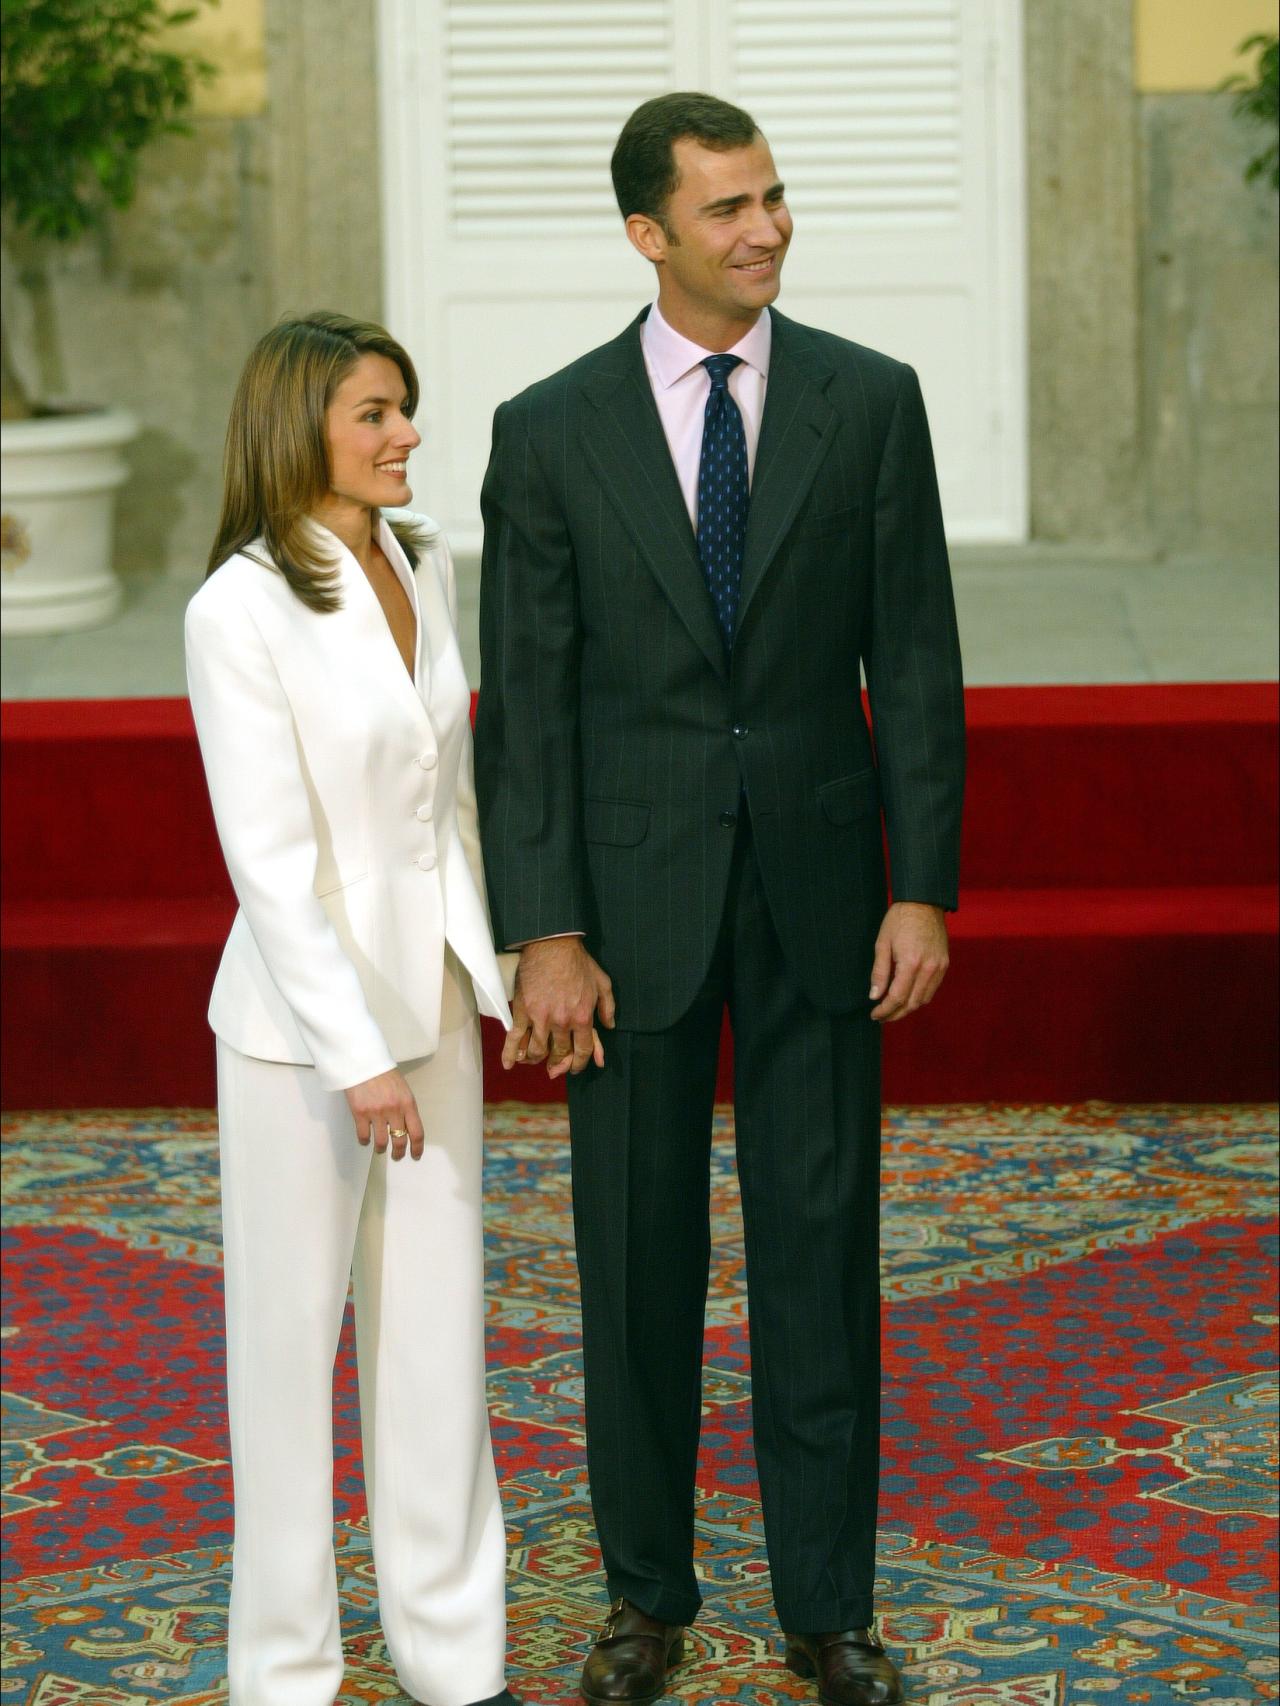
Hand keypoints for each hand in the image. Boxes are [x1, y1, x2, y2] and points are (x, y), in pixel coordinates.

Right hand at [344, 1070, 423, 1160]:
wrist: (363, 1062)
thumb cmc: (383, 1074)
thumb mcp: (402, 1089)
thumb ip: (405, 1108)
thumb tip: (405, 1128)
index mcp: (408, 1103)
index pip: (417, 1132)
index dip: (417, 1147)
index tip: (416, 1155)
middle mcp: (394, 1110)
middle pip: (400, 1141)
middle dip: (399, 1153)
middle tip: (397, 1156)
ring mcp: (376, 1113)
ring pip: (381, 1142)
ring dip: (381, 1149)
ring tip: (380, 1149)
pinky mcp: (360, 1113)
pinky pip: (363, 1136)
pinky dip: (365, 1141)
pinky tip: (366, 1140)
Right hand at [503, 937, 616, 1078]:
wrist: (551, 945)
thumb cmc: (578, 962)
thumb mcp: (602, 983)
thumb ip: (608, 1007)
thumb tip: (609, 1026)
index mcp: (582, 1017)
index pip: (582, 1051)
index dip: (579, 1063)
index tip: (576, 1067)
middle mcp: (561, 1022)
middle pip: (559, 1054)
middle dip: (559, 1064)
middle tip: (556, 1067)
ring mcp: (539, 1018)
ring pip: (537, 1051)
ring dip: (537, 1060)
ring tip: (537, 1060)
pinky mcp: (522, 1012)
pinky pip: (515, 1038)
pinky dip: (511, 1053)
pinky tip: (510, 1064)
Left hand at [869, 902, 949, 1021]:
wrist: (923, 902)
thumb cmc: (899, 920)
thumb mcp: (882, 943)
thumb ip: (879, 972)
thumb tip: (874, 996)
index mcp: (910, 962)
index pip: (897, 997)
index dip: (885, 1010)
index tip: (874, 1015)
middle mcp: (928, 968)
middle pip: (912, 1003)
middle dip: (895, 1014)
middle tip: (882, 1017)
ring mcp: (939, 967)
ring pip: (924, 999)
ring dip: (908, 1008)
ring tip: (893, 1009)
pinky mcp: (945, 964)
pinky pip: (933, 989)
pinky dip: (920, 996)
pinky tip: (908, 995)